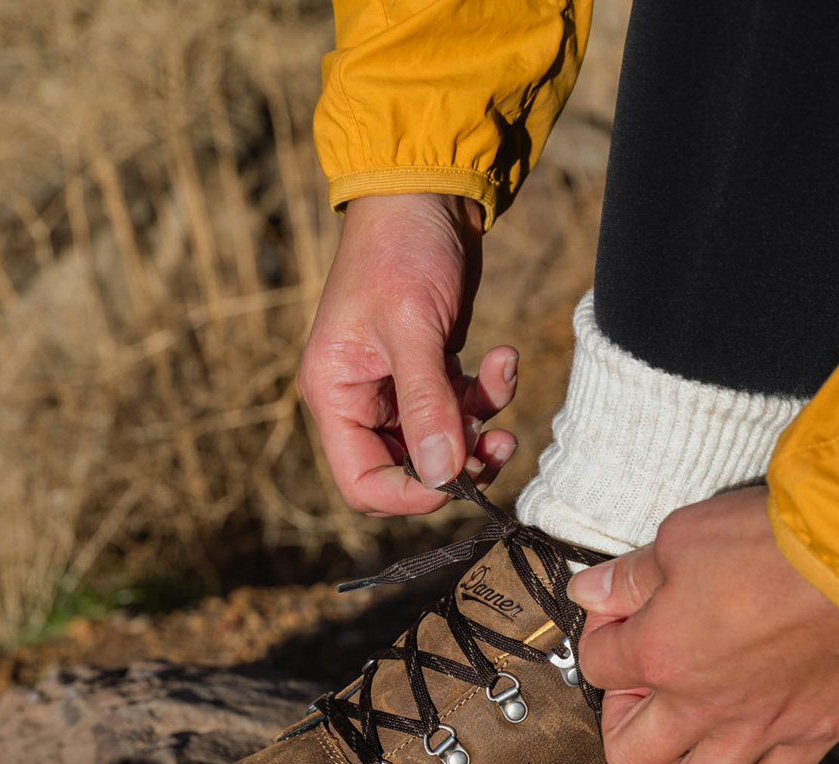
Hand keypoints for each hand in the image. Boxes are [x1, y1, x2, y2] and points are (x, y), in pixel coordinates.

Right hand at [297, 193, 518, 515]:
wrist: (426, 193)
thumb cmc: (401, 251)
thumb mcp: (413, 328)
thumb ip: (428, 405)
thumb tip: (443, 476)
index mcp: (335, 395)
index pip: (363, 482)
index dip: (410, 495)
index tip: (458, 480)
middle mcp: (360, 400)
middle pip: (408, 470)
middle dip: (456, 460)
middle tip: (498, 444)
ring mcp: (396, 388)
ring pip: (442, 442)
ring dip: (480, 425)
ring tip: (503, 381)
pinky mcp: (430, 372)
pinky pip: (461, 408)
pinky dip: (487, 392)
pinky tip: (503, 356)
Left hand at [567, 487, 838, 763]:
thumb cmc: (779, 541)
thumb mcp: (685, 537)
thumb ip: (631, 576)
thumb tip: (592, 591)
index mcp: (658, 655)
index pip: (595, 664)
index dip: (601, 634)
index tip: (620, 614)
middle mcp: (700, 706)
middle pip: (626, 753)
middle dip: (622, 720)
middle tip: (643, 684)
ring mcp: (757, 730)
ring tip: (688, 729)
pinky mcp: (814, 735)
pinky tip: (757, 731)